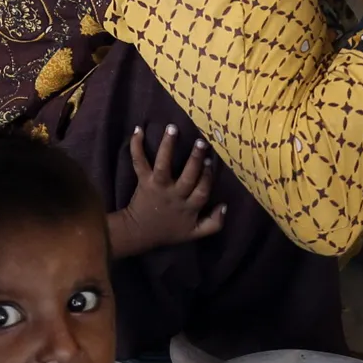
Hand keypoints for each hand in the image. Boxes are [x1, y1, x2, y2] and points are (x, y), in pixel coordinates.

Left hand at [109, 125, 226, 253]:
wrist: (140, 233)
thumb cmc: (169, 231)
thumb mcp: (194, 233)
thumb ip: (214, 223)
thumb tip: (225, 206)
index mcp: (188, 207)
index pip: (202, 191)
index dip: (207, 177)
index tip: (210, 163)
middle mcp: (174, 195)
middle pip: (187, 176)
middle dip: (195, 159)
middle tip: (201, 142)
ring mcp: (158, 187)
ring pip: (163, 166)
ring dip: (167, 146)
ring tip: (172, 128)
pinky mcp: (143, 181)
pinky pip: (139, 162)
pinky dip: (136, 146)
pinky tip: (138, 130)